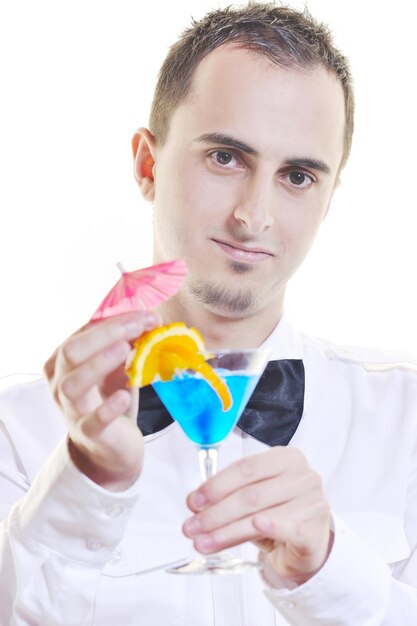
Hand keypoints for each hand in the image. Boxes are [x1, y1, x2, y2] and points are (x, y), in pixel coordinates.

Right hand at [44, 311, 159, 490]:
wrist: (109, 448)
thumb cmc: (109, 400)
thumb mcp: (115, 368)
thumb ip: (126, 345)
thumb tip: (151, 319)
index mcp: (64, 361)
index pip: (83, 333)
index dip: (114, 322)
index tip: (146, 315)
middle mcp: (59, 383)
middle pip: (71, 352)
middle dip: (106, 335)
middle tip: (139, 326)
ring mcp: (71, 410)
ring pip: (72, 384)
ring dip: (99, 364)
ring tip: (125, 350)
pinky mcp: (89, 433)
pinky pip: (93, 421)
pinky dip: (108, 408)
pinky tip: (124, 395)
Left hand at [183, 447, 331, 584]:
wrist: (308, 544)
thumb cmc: (279, 513)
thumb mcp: (255, 497)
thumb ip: (229, 495)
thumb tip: (196, 502)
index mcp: (286, 458)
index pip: (246, 468)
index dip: (216, 485)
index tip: (194, 501)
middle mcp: (303, 477)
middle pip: (250, 494)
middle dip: (215, 513)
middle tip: (192, 527)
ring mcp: (312, 503)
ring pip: (259, 516)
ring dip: (226, 531)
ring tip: (203, 542)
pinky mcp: (315, 532)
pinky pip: (289, 529)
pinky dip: (270, 528)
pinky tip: (255, 528)